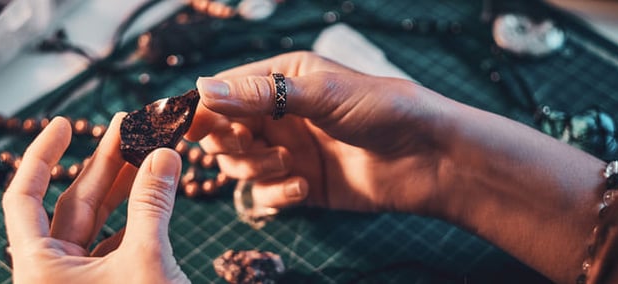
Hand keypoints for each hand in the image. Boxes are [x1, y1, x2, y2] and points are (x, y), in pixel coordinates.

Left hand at [2, 115, 188, 282]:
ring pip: (96, 222)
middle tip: (127, 126)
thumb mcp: (146, 258)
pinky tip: (154, 190)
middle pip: (71, 204)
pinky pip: (115, 242)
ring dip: (122, 186)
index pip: (24, 198)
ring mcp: (79, 280)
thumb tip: (164, 155)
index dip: (41, 155)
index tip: (63, 123)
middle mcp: (52, 272)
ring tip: (147, 150)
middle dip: (103, 164)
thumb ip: (152, 205)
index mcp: (39, 266)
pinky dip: (136, 216)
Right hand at [186, 51, 454, 214]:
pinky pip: (264, 193)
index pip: (225, 91)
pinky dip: (277, 193)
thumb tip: (202, 88)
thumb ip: (260, 94)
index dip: (204, 109)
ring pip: (239, 165)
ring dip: (256, 167)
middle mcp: (279, 114)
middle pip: (224, 131)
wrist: (427, 158)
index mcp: (281, 78)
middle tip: (248, 144)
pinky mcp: (299, 184)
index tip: (190, 126)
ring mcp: (288, 150)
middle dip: (230, 141)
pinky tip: (304, 187)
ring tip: (289, 163)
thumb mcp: (319, 93)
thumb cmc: (381, 110)